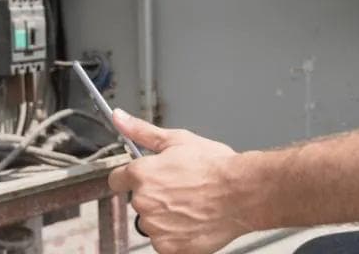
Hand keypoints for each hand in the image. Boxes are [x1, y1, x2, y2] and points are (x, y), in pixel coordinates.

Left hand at [108, 109, 249, 253]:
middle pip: (138, 200)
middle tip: (180, 187)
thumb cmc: (214, 167)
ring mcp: (156, 227)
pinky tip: (192, 220)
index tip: (146, 178)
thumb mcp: (177, 140)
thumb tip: (119, 118)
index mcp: (142, 174)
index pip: (116, 180)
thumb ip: (141, 131)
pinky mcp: (169, 248)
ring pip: (151, 222)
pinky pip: (164, 242)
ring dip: (165, 216)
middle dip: (154, 195)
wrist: (242, 193)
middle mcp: (144, 201)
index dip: (131, 177)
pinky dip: (176, 235)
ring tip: (190, 204)